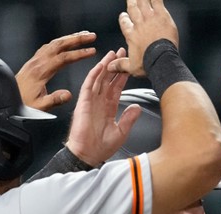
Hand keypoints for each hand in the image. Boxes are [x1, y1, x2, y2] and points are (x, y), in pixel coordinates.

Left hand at [15, 31, 97, 110]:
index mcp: (41, 72)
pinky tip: (65, 43)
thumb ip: (54, 100)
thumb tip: (69, 94)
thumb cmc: (23, 105)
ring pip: (53, 44)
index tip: (92, 51)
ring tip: (82, 35)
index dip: (79, 53)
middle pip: (59, 45)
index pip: (63, 58)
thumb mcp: (39, 107)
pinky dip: (59, 42)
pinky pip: (48, 47)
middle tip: (91, 36)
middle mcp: (37, 63)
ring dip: (69, 38)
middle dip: (77, 39)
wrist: (7, 101)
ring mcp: (34, 61)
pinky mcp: (33, 62)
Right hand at [65, 49, 141, 166]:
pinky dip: (94, 75)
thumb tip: (137, 108)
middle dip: (115, 66)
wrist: (88, 154)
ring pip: (98, 79)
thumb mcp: (121, 131)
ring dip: (105, 66)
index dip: (122, 76)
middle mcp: (99, 102)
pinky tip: (100, 67)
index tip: (129, 66)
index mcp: (108, 108)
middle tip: (122, 52)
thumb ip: (129, 118)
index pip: (116, 87)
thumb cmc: (101, 147)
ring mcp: (91, 101)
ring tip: (112, 54)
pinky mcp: (83, 103)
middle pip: (108, 79)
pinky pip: (88, 86)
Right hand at [110, 0, 179, 76]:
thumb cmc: (148, 64)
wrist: (161, 60)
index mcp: (131, 34)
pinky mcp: (161, 16)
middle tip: (131, 0)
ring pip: (143, 2)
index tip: (124, 16)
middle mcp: (139, 24)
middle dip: (131, 2)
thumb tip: (110, 67)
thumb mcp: (131, 67)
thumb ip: (120, 65)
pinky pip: (157, 1)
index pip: (124, 22)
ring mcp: (149, 18)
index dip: (124, 18)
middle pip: (132, 8)